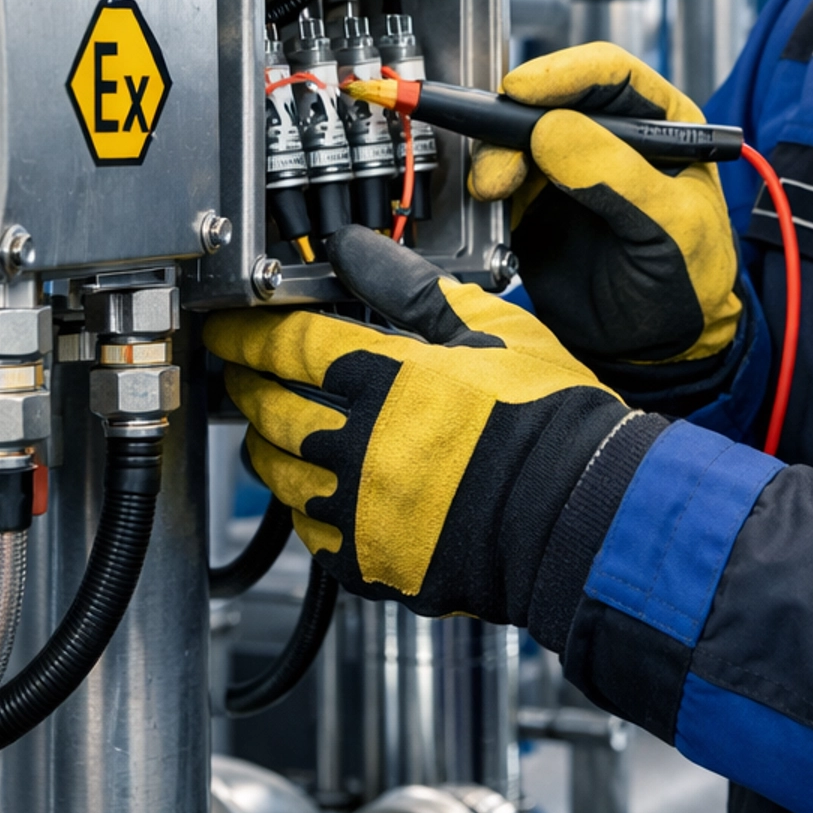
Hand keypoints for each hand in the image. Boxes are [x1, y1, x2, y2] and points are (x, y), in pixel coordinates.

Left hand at [204, 231, 634, 618]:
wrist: (581, 511)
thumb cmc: (549, 418)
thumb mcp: (489, 329)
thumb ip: (412, 288)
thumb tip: (357, 249)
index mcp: (384, 379)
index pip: (290, 345)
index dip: (251, 331)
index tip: (232, 327)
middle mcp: (358, 445)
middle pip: (272, 407)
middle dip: (248, 383)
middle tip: (241, 371)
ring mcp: (359, 510)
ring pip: (279, 473)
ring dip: (264, 444)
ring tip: (267, 429)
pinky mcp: (371, 563)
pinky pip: (309, 532)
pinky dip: (300, 505)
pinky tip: (311, 492)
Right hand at [466, 43, 739, 368]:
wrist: (658, 351)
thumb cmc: (690, 284)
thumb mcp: (672, 231)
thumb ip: (619, 180)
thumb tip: (554, 130)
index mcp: (663, 124)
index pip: (613, 75)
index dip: (566, 73)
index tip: (523, 89)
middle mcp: (613, 137)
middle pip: (554, 99)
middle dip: (518, 119)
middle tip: (500, 155)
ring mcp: (571, 167)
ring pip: (519, 135)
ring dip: (497, 154)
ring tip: (493, 189)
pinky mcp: (537, 203)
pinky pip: (502, 176)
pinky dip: (488, 185)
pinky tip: (491, 204)